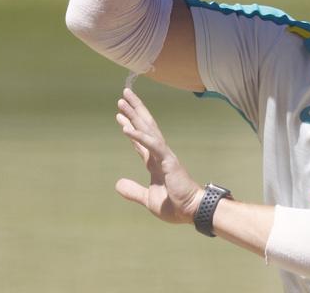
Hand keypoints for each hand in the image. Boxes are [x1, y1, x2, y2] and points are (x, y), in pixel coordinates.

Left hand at [115, 88, 202, 223]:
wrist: (191, 211)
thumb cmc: (175, 206)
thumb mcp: (148, 199)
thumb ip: (133, 190)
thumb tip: (117, 184)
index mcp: (155, 163)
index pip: (140, 141)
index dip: (130, 128)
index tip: (120, 116)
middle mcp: (160, 154)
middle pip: (144, 127)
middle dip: (133, 111)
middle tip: (122, 97)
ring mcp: (164, 155)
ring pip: (147, 129)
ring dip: (134, 114)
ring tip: (122, 101)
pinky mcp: (168, 160)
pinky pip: (151, 145)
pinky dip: (138, 136)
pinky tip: (126, 127)